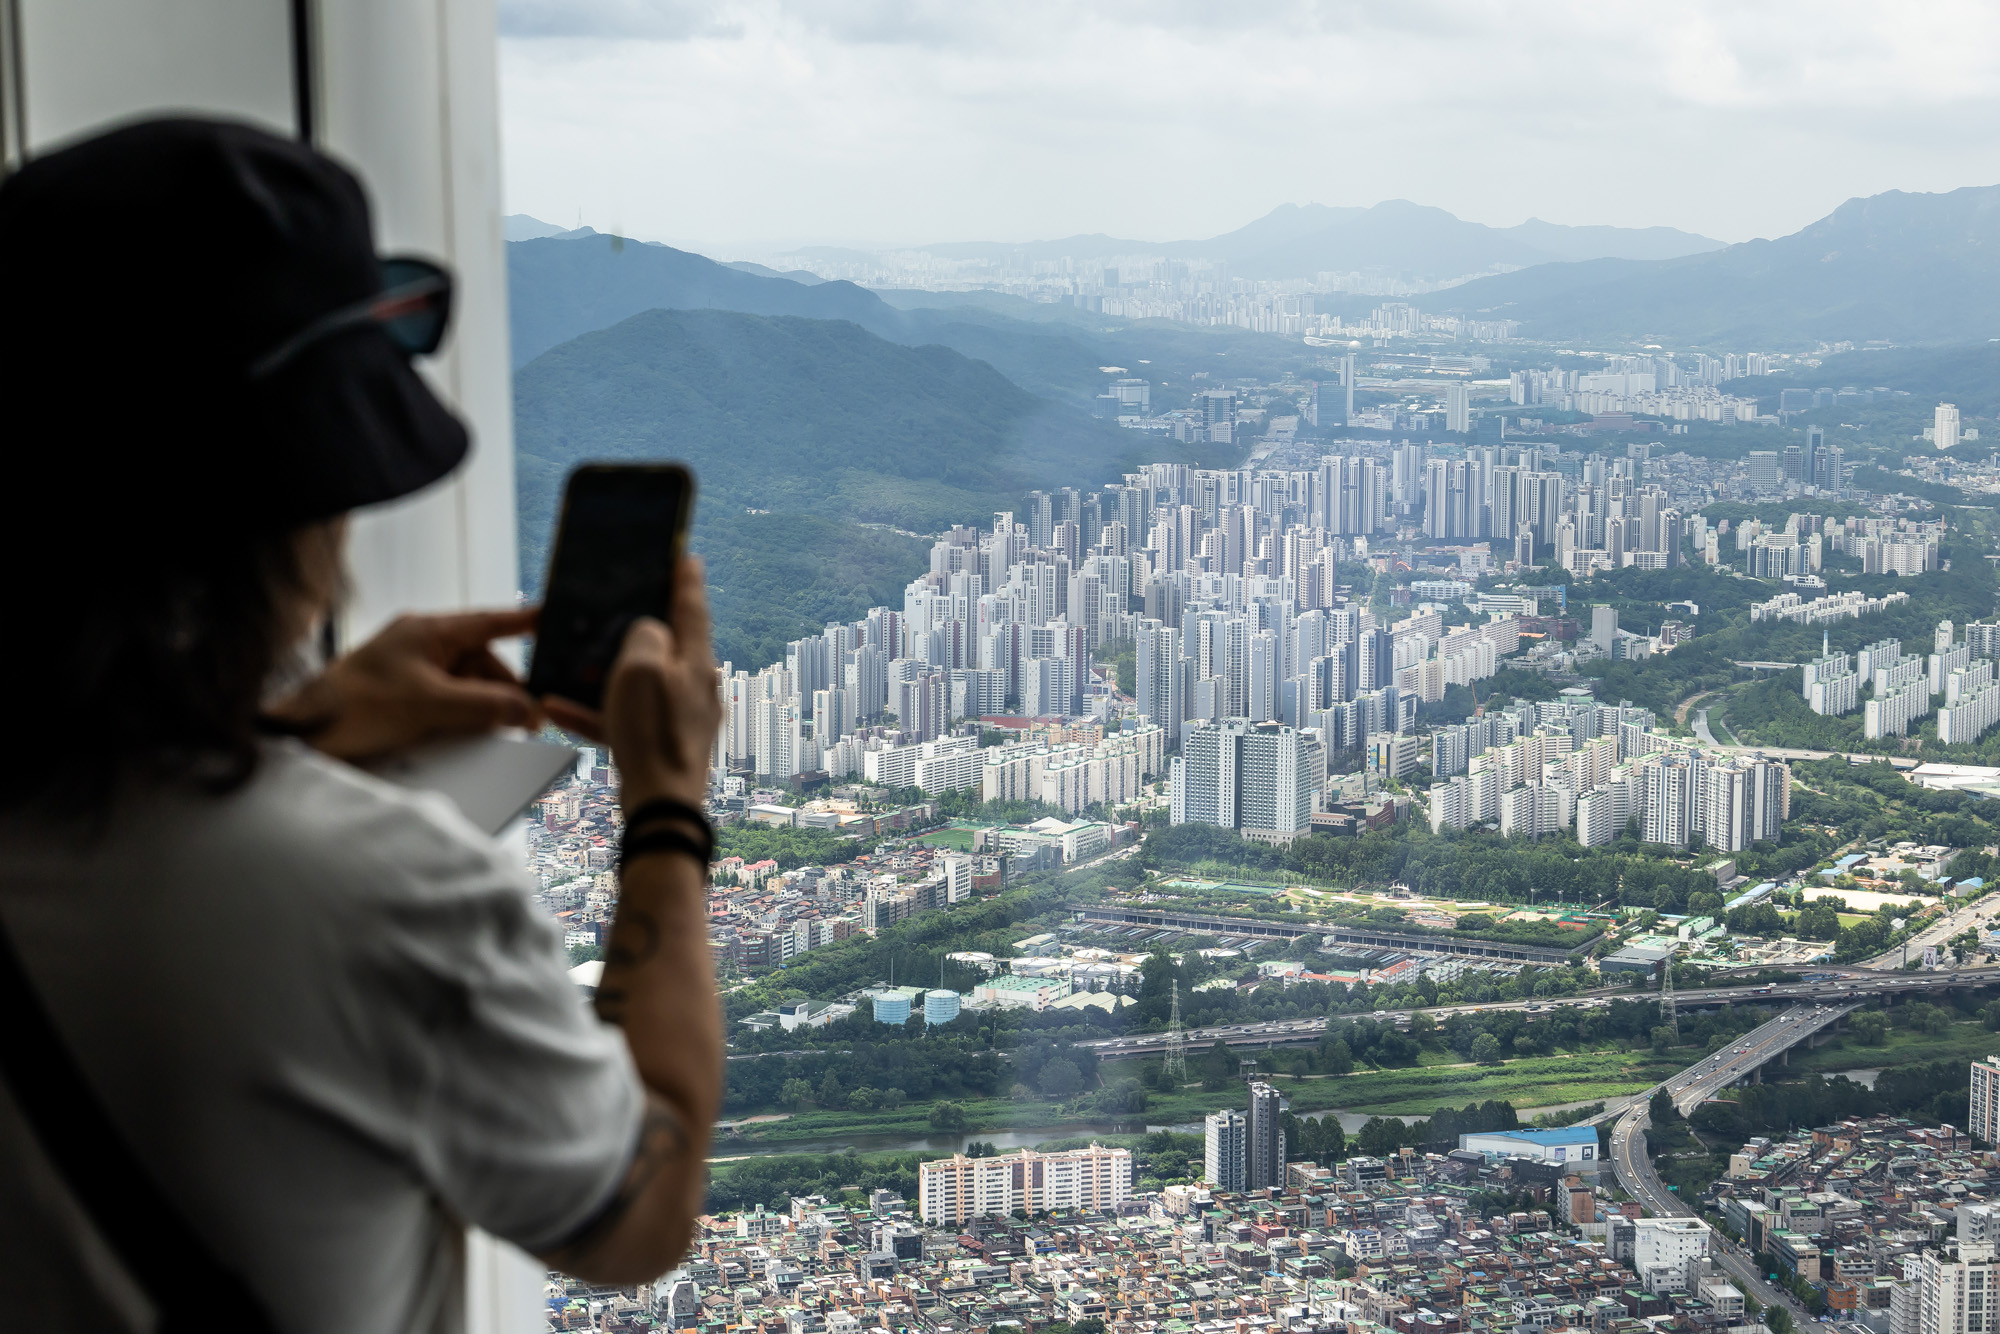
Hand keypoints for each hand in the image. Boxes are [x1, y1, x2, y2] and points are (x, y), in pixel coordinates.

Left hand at [269, 608, 540, 761]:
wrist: (302, 737)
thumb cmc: (355, 707)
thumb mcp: (430, 706)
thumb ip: (484, 706)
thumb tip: (526, 708)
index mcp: (428, 632)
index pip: (489, 621)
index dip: (524, 622)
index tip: (554, 621)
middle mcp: (421, 646)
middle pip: (483, 664)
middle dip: (504, 692)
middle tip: (525, 723)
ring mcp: (410, 672)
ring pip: (466, 687)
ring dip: (480, 711)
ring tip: (490, 736)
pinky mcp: (401, 699)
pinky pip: (446, 704)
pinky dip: (459, 721)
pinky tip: (462, 740)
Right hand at [544, 559, 720, 811]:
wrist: (661, 806)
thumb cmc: (653, 734)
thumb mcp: (640, 670)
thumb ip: (644, 636)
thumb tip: (650, 630)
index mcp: (696, 661)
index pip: (692, 606)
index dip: (685, 578)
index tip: (686, 554)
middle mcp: (697, 684)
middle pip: (667, 643)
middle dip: (640, 626)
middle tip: (622, 605)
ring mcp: (684, 715)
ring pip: (641, 682)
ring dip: (606, 674)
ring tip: (573, 667)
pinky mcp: (665, 741)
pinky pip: (626, 717)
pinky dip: (596, 711)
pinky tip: (559, 710)